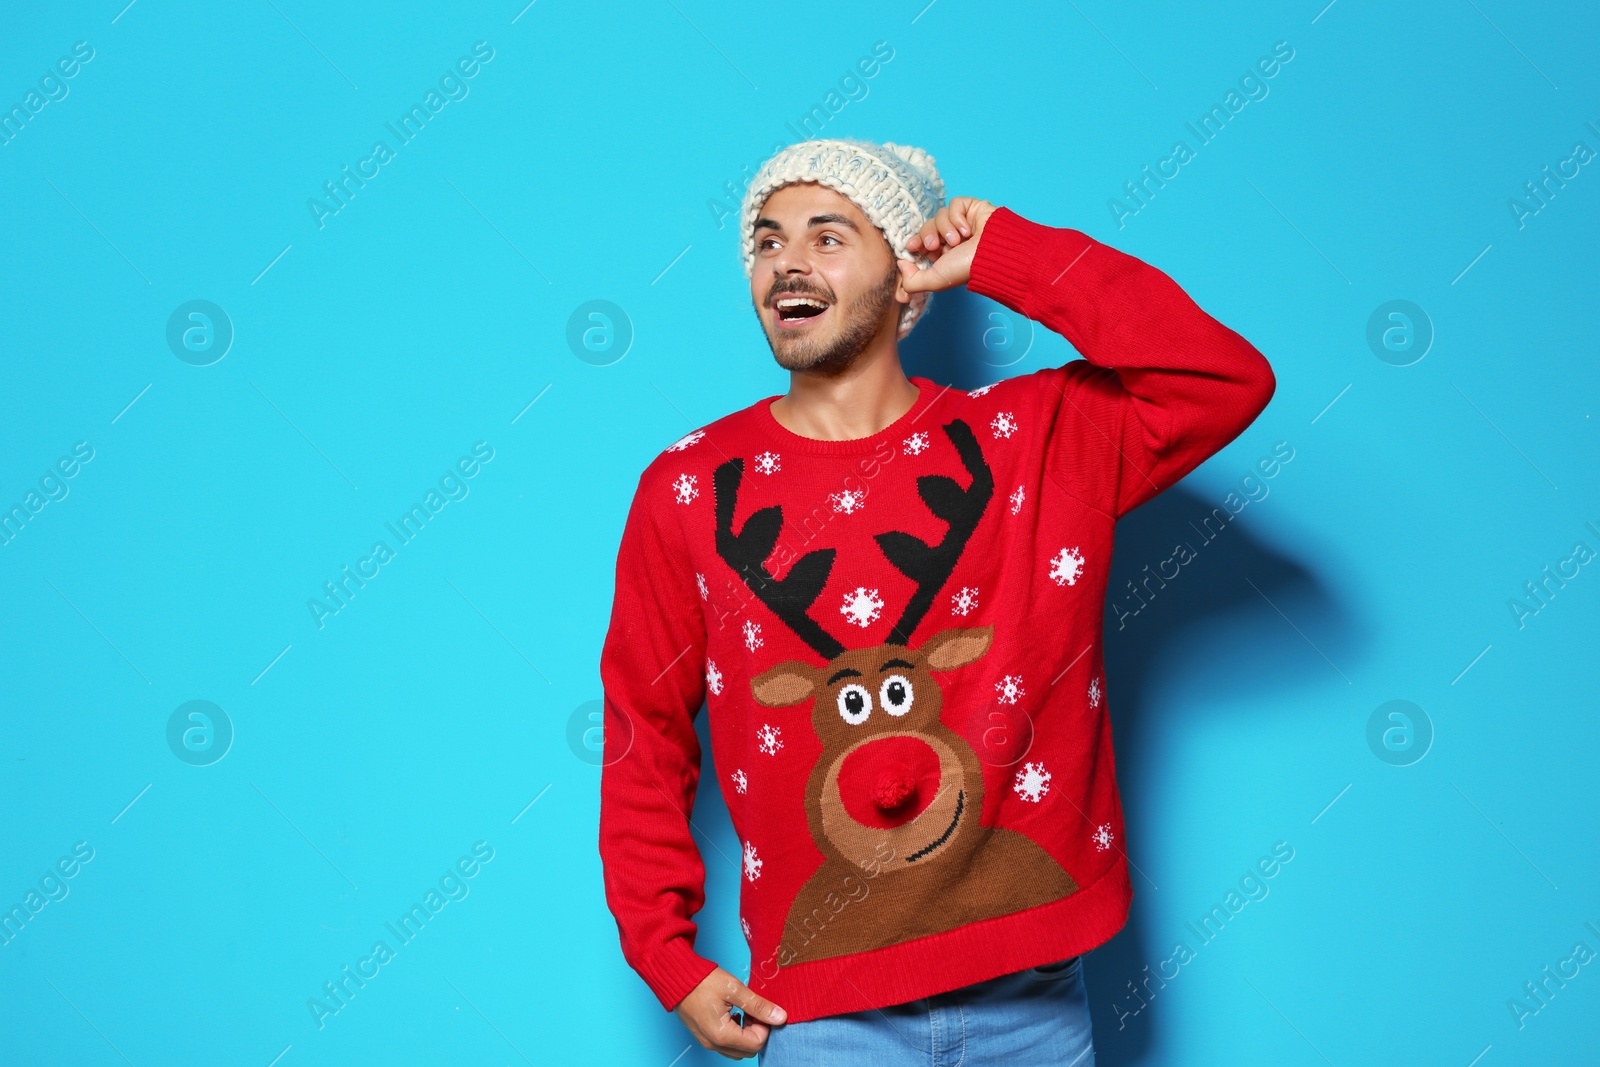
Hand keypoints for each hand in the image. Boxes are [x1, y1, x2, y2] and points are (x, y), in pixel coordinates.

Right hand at [673, 965, 787, 1059]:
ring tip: (743, 1011)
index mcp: (722, 1035)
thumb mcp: (734, 990)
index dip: (765, 1026)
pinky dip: (736, 1033)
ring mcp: (707, 1042)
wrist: (676, 978)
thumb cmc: (702, 982)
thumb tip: (780, 1016)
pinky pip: (726, 1045)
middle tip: (753, 1010)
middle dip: (756, 1031)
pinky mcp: (704, 1036)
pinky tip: (733, 1013)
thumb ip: (758, 1005)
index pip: (757, 1043)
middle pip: (748, 1050)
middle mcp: (714, 1044)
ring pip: (738, 1050)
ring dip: (746, 1034)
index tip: (760, 1009)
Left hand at [900, 196, 999, 293]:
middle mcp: (950, 238)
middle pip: (927, 227)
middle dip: (928, 235)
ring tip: (958, 240)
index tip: (911, 246)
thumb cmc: (968, 268)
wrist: (994, 254)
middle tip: (936, 245)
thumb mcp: (935, 281)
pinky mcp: (970, 208)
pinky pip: (954, 204)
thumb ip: (912, 280)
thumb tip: (901, 264)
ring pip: (939, 215)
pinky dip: (957, 217)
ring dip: (946, 229)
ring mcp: (960, 222)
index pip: (920, 241)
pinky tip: (967, 230)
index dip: (915, 242)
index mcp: (942, 254)